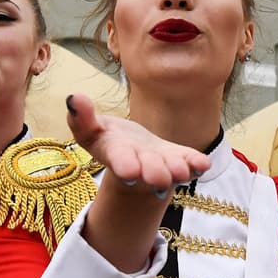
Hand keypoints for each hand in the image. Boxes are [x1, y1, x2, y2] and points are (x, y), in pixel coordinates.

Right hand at [66, 93, 209, 192]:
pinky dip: (196, 164)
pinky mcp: (179, 160)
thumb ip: (82, 117)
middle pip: (147, 170)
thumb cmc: (108, 140)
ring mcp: (162, 164)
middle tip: (159, 178)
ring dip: (176, 171)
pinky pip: (189, 163)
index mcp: (116, 155)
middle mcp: (141, 165)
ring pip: (170, 170)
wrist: (133, 155)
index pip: (119, 160)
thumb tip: (74, 98)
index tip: (129, 172)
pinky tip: (203, 164)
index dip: (124, 165)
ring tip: (180, 172)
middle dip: (153, 173)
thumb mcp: (90, 128)